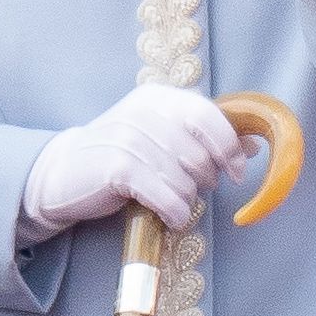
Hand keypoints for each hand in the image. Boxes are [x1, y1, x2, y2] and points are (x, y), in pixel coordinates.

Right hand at [20, 84, 248, 236]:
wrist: (61, 173)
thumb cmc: (121, 156)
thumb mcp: (160, 135)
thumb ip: (202, 136)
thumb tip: (254, 146)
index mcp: (160, 98)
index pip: (208, 116)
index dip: (229, 146)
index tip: (238, 171)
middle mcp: (145, 111)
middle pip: (199, 151)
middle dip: (207, 177)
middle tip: (199, 190)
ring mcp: (130, 138)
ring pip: (183, 178)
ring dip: (188, 199)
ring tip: (178, 204)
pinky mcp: (118, 168)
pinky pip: (164, 194)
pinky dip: (175, 211)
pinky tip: (172, 218)